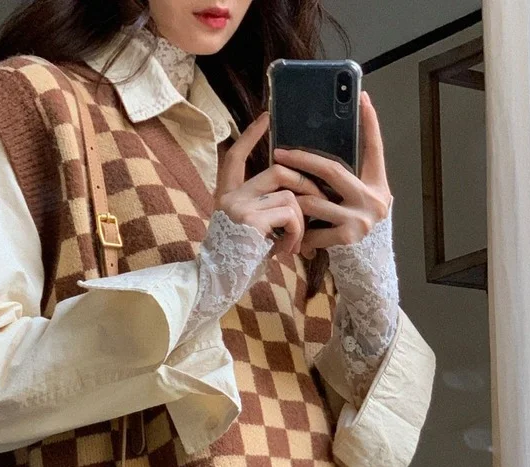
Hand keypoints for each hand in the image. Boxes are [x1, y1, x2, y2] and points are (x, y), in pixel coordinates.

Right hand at [214, 111, 323, 255]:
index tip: (265, 118)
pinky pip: (289, 214)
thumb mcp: (250, 233)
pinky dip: (296, 232)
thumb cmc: (238, 264)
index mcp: (226, 197)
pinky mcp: (251, 219)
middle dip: (304, 186)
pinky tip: (288, 251)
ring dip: (300, 220)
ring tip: (294, 244)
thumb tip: (296, 198)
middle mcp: (230, 197)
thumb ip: (263, 211)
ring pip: (289, 194)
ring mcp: (239, 206)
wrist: (216, 285)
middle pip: (277, 171)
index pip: (235, 157)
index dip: (250, 136)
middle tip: (313, 206)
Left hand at [273, 92, 392, 256]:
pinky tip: (287, 230)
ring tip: (277, 194)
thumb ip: (349, 178)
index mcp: (377, 183)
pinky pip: (312, 227)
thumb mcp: (359, 198)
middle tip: (279, 153)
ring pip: (314, 200)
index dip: (370, 123)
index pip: (374, 148)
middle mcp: (373, 198)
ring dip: (293, 198)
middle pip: (332, 170)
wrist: (366, 263)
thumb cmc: (354, 224)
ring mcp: (361, 218)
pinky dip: (299, 228)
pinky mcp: (347, 237)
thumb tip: (328, 148)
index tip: (361, 98)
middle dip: (302, 160)